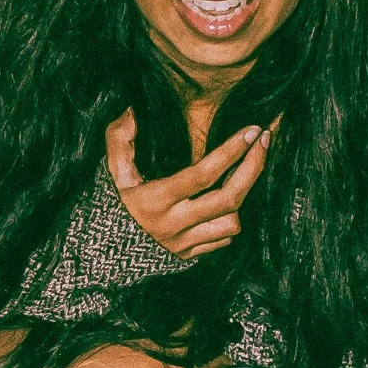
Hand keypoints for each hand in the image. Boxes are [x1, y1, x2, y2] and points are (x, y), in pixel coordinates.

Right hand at [105, 109, 271, 259]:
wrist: (103, 254)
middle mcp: (174, 225)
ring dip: (241, 199)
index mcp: (156, 200)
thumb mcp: (111, 171)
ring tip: (245, 172)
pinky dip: (229, 219)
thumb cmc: (110, 204)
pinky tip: (230, 199)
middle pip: (228, 199)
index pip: (203, 175)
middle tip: (264, 142)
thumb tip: (132, 110)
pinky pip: (221, 240)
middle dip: (252, 169)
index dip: (231, 152)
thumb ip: (119, 139)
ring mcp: (183, 244)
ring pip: (230, 224)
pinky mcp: (188, 257)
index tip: (251, 131)